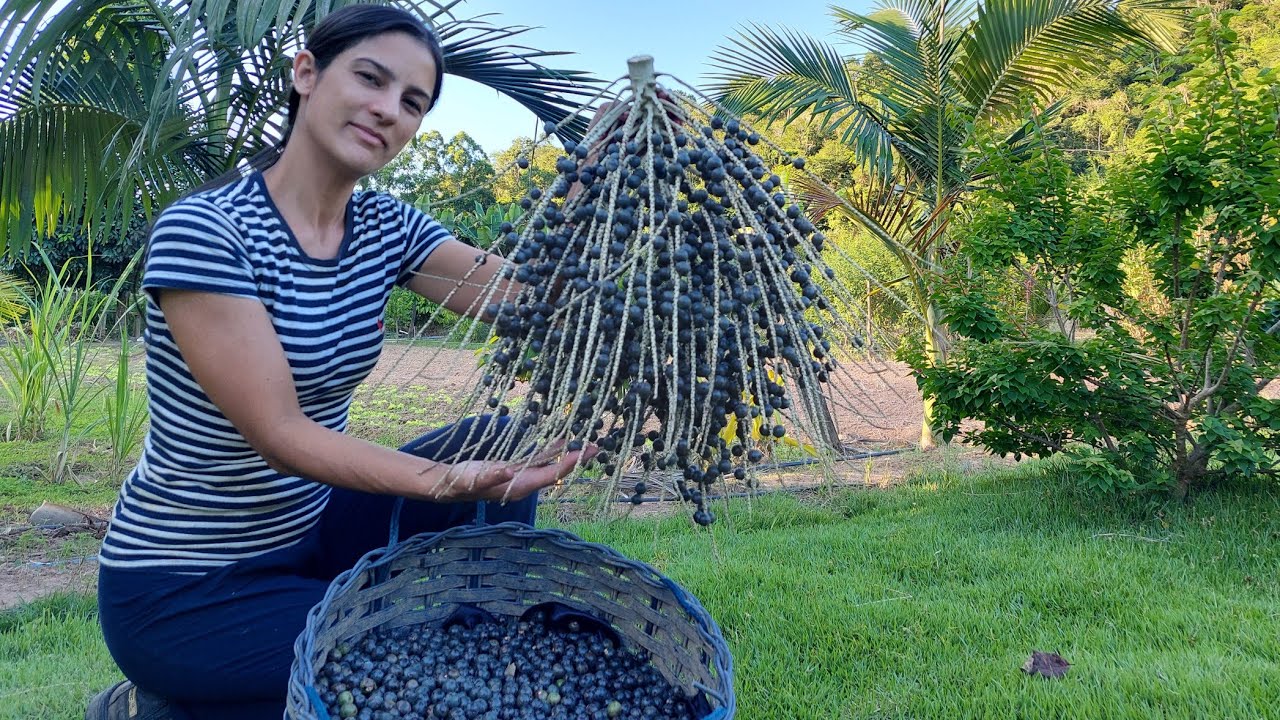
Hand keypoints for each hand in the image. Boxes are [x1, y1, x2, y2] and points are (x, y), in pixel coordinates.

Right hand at [419, 440, 597, 503]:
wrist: (451, 485)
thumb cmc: (462, 482)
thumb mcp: (473, 478)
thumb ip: (491, 476)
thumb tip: (507, 470)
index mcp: (521, 486)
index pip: (553, 474)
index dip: (571, 463)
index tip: (589, 451)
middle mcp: (527, 483)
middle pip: (558, 470)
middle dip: (578, 459)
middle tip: (599, 445)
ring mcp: (524, 476)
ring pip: (552, 464)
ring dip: (569, 454)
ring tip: (587, 441)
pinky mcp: (518, 468)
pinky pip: (541, 458)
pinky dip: (554, 449)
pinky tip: (562, 440)